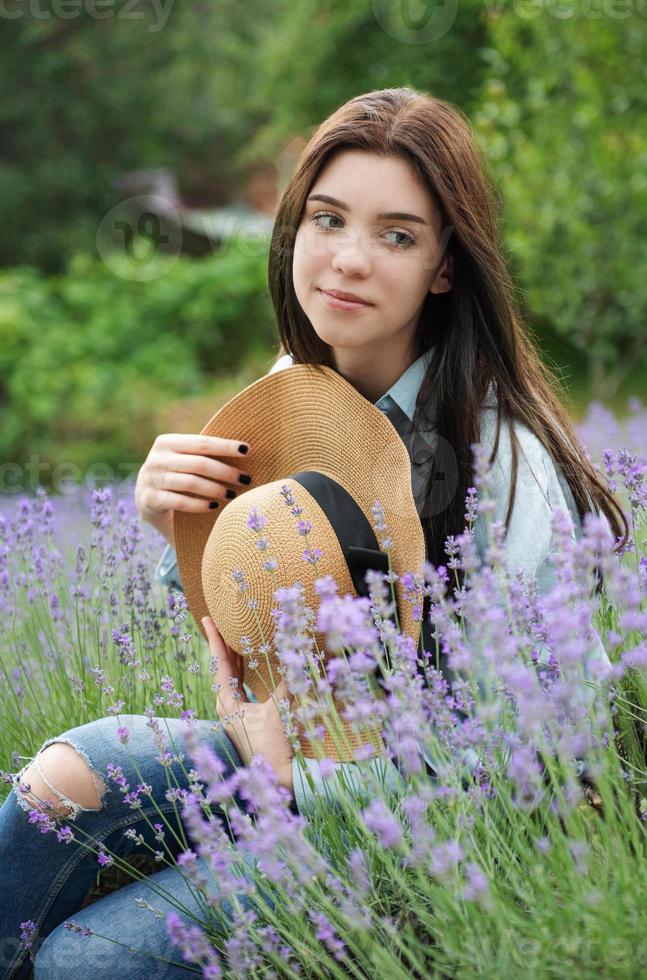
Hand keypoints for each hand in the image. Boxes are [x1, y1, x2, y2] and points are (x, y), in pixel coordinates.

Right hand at [134, 434, 252, 545]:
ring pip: (191, 483)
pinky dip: (199, 505)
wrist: (148, 501)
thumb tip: (243, 450)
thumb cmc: (177, 477)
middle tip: (245, 479)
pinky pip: (179, 502)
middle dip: (226, 472)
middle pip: (199, 464)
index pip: (202, 443)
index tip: (246, 450)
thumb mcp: (185, 461)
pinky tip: (214, 507)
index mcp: (167, 442)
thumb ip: (203, 454)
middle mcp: (156, 459)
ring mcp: (150, 479)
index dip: (225, 446)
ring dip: (216, 489)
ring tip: (232, 494)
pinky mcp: (148, 500)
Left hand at [203, 616, 294, 795]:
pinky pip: (239, 687)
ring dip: (233, 656)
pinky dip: (242, 671)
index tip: (207, 619)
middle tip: (218, 620)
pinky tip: (248, 662)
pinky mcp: (245, 720)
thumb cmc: (273, 746)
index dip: (215, 639)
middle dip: (222, 644)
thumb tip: (295, 656)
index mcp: (227, 703)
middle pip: (222, 668)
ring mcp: (234, 714)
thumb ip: (287, 683)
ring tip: (233, 635)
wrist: (276, 780)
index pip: (219, 663)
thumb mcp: (279, 712)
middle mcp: (226, 708)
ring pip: (230, 677)